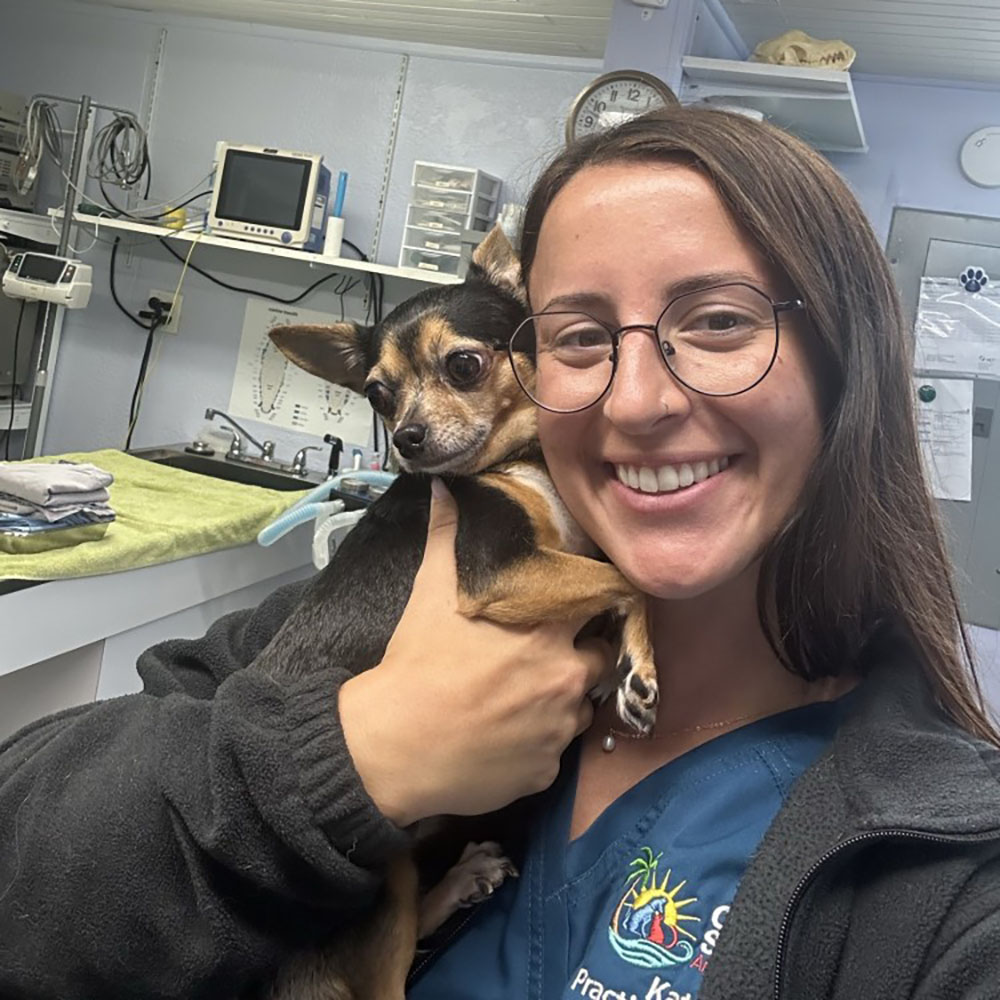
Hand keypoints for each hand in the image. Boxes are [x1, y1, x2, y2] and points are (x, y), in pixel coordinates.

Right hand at [339, 478, 610, 826]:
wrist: (393, 748)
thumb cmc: (417, 663)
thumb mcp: (431, 592)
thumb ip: (448, 537)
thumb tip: (446, 487)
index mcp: (547, 632)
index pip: (600, 606)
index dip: (591, 603)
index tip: (578, 604)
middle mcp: (566, 680)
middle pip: (600, 658)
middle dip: (581, 653)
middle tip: (546, 653)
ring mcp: (558, 732)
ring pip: (580, 708)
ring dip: (562, 699)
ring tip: (522, 696)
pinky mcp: (545, 774)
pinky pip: (554, 752)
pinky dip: (539, 743)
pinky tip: (506, 736)